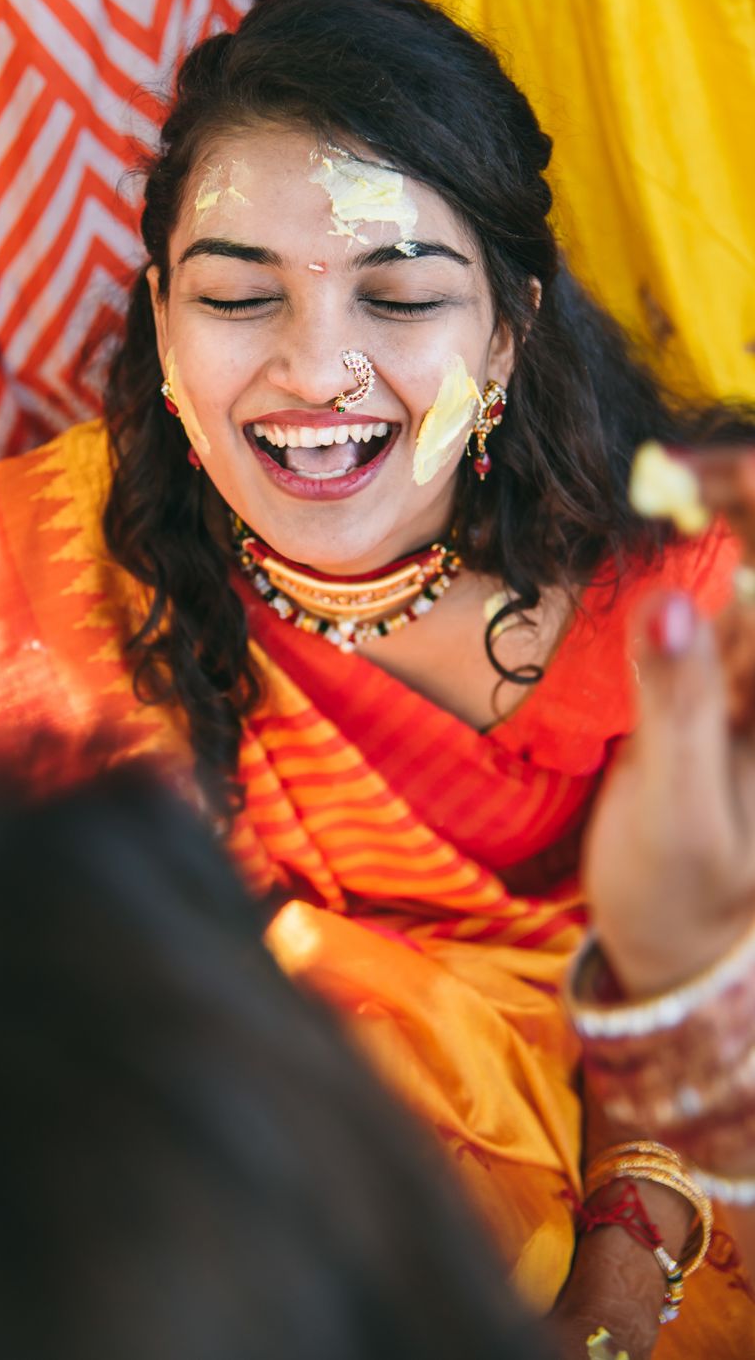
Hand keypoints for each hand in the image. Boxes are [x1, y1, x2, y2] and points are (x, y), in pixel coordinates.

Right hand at [583, 449, 754, 999]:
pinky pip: (717, 607)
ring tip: (666, 492)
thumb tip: (673, 605)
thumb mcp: (678, 815)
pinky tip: (665, 548)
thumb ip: (678, 711)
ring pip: (749, 576)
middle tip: (666, 469)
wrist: (669, 941)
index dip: (751, 508)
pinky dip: (693, 565)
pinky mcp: (726, 686)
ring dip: (718, 519)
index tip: (682, 474)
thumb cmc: (679, 894)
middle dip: (736, 499)